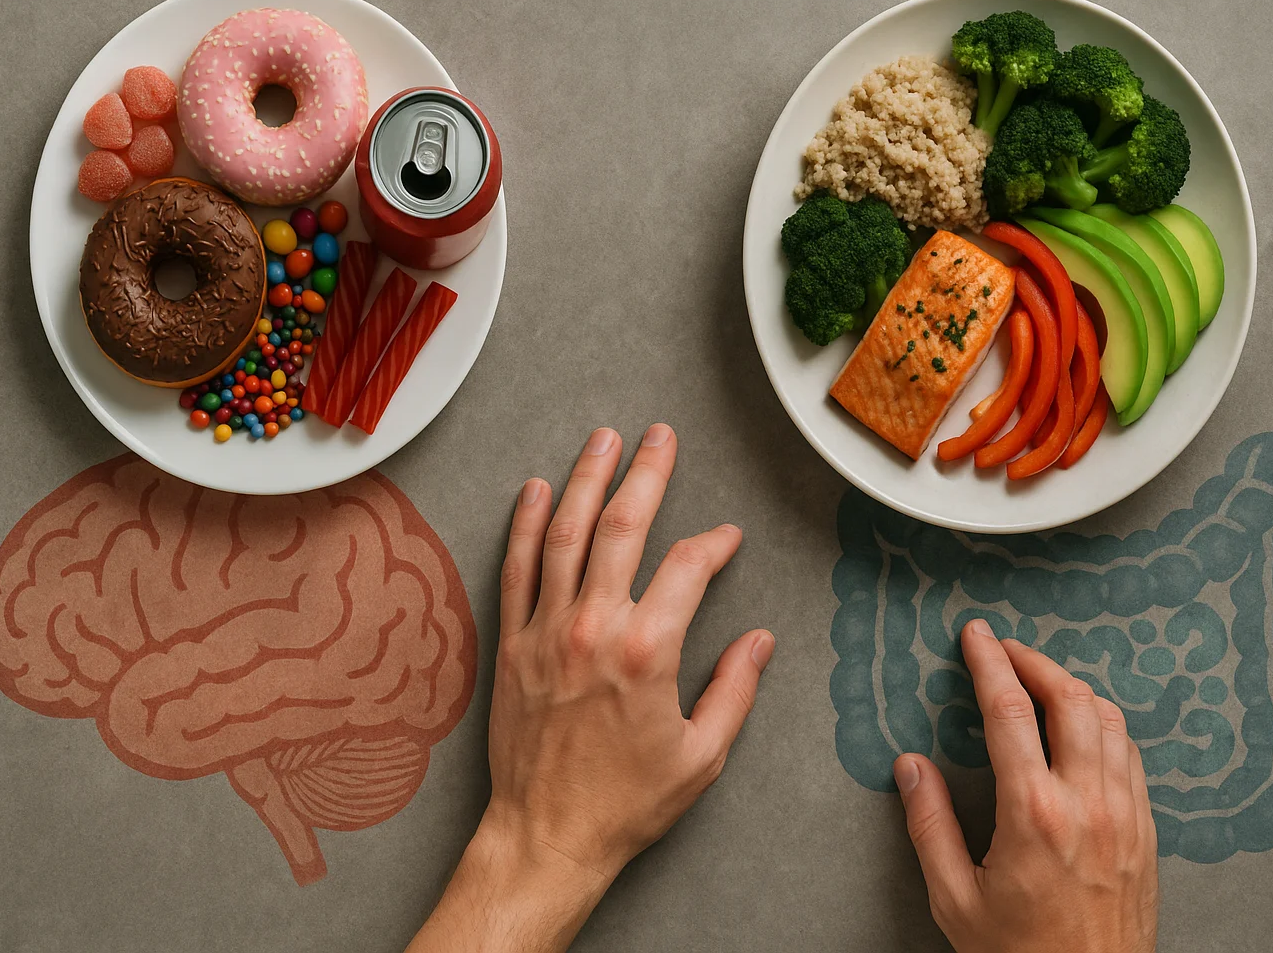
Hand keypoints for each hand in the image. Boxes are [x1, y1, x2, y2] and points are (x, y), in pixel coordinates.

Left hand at [408, 425, 773, 952]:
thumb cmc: (626, 803)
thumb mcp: (703, 755)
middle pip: (622, 527)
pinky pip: (518, 569)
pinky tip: (537, 490)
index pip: (689, 567)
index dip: (715, 543)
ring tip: (602, 439)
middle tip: (659, 436)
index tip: (727, 538)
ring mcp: (547, 631)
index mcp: (648, 650)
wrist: (547, 836)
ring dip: (586, 479)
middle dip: (646, 473)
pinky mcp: (512, 644)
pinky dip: (527, 525)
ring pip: (566, 534)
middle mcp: (594, 628)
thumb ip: (735, 689)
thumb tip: (760, 642)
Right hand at [894, 619, 1157, 952]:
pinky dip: (1105, 724)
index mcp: (1033, 814)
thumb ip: (929, 825)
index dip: (988, 661)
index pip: (1009, 710)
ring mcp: (1124, 816)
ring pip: (1109, 720)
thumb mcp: (954, 899)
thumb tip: (910, 767)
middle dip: (1034, 661)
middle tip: (1005, 648)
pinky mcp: (1144, 833)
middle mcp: (1086, 804)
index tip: (976, 636)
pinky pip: (1131, 755)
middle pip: (1069, 698)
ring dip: (1073, 687)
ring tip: (1041, 680)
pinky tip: (1083, 726)